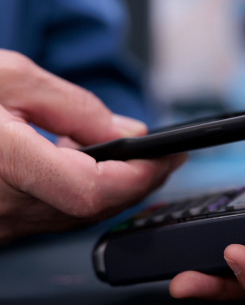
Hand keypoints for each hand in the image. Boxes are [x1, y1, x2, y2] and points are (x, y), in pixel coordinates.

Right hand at [0, 50, 184, 241]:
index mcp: (2, 163)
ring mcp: (0, 223)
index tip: (168, 156)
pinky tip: (97, 171)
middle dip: (141, 181)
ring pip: (80, 215)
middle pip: (95, 207)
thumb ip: (72, 106)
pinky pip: (57, 216)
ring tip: (142, 159)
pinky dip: (88, 195)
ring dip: (118, 189)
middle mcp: (2, 206)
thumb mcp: (7, 79)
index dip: (140, 175)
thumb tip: (125, 130)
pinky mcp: (0, 225)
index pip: (93, 189)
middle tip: (167, 157)